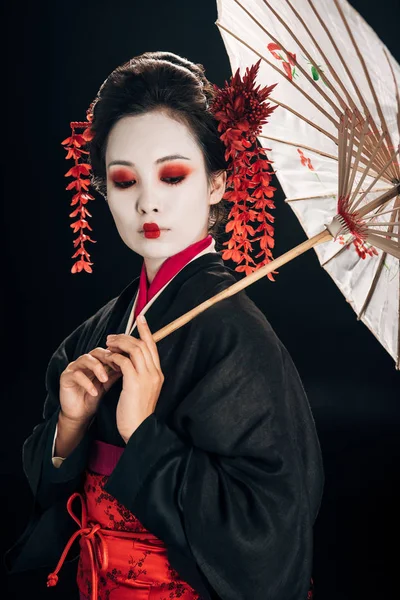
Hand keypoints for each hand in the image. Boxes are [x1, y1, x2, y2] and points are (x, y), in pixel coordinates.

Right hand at [59, 347, 121, 425]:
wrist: (80, 414)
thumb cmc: (94, 397)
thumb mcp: (107, 383)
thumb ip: (115, 372)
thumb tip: (131, 363)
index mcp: (95, 361)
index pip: (107, 350)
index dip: (117, 355)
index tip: (127, 362)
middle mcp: (84, 361)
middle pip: (96, 351)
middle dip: (107, 358)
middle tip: (117, 367)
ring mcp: (74, 367)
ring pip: (85, 359)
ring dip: (97, 368)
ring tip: (104, 379)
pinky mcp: (65, 377)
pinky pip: (76, 375)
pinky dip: (87, 383)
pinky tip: (94, 392)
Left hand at [105, 315, 163, 442]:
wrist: (138, 430)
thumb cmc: (137, 413)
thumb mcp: (142, 390)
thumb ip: (139, 375)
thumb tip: (128, 362)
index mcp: (158, 374)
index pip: (153, 346)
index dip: (146, 331)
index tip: (141, 318)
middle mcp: (154, 373)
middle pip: (143, 344)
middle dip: (127, 336)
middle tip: (112, 336)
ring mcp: (146, 377)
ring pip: (134, 349)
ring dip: (119, 344)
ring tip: (108, 344)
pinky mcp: (134, 383)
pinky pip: (124, 362)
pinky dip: (115, 357)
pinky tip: (107, 358)